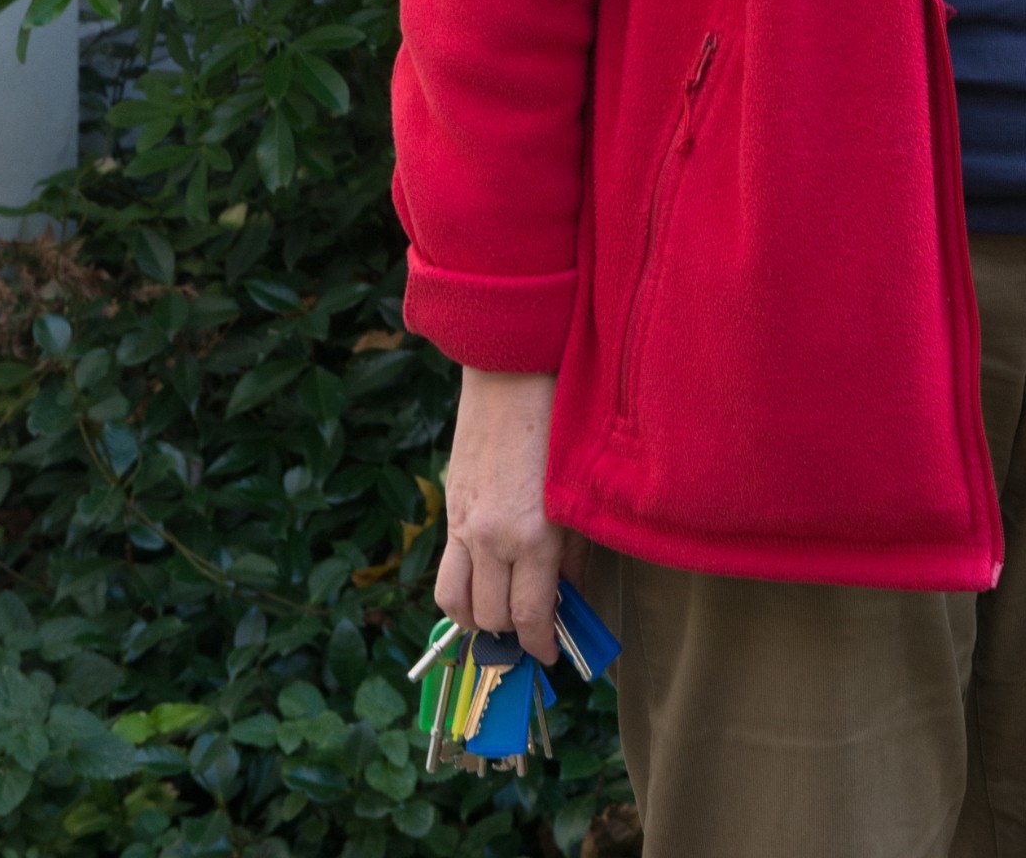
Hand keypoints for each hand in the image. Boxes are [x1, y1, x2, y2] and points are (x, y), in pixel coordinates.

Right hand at [434, 368, 586, 664]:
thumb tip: (569, 594)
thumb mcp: (579, 493)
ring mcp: (463, 522)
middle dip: (510, 637)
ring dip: (476, 620)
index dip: (540, 646)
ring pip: (454, 602)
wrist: (512, 367)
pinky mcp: (449, 505)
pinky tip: (485, 578)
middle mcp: (490, 538)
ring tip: (498, 619)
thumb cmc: (560, 421)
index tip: (550, 657)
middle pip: (490, 618)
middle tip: (530, 636)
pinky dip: (462, 586)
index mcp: (532, 537)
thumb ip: (574, 551)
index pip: (528, 618)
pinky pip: (446, 565)